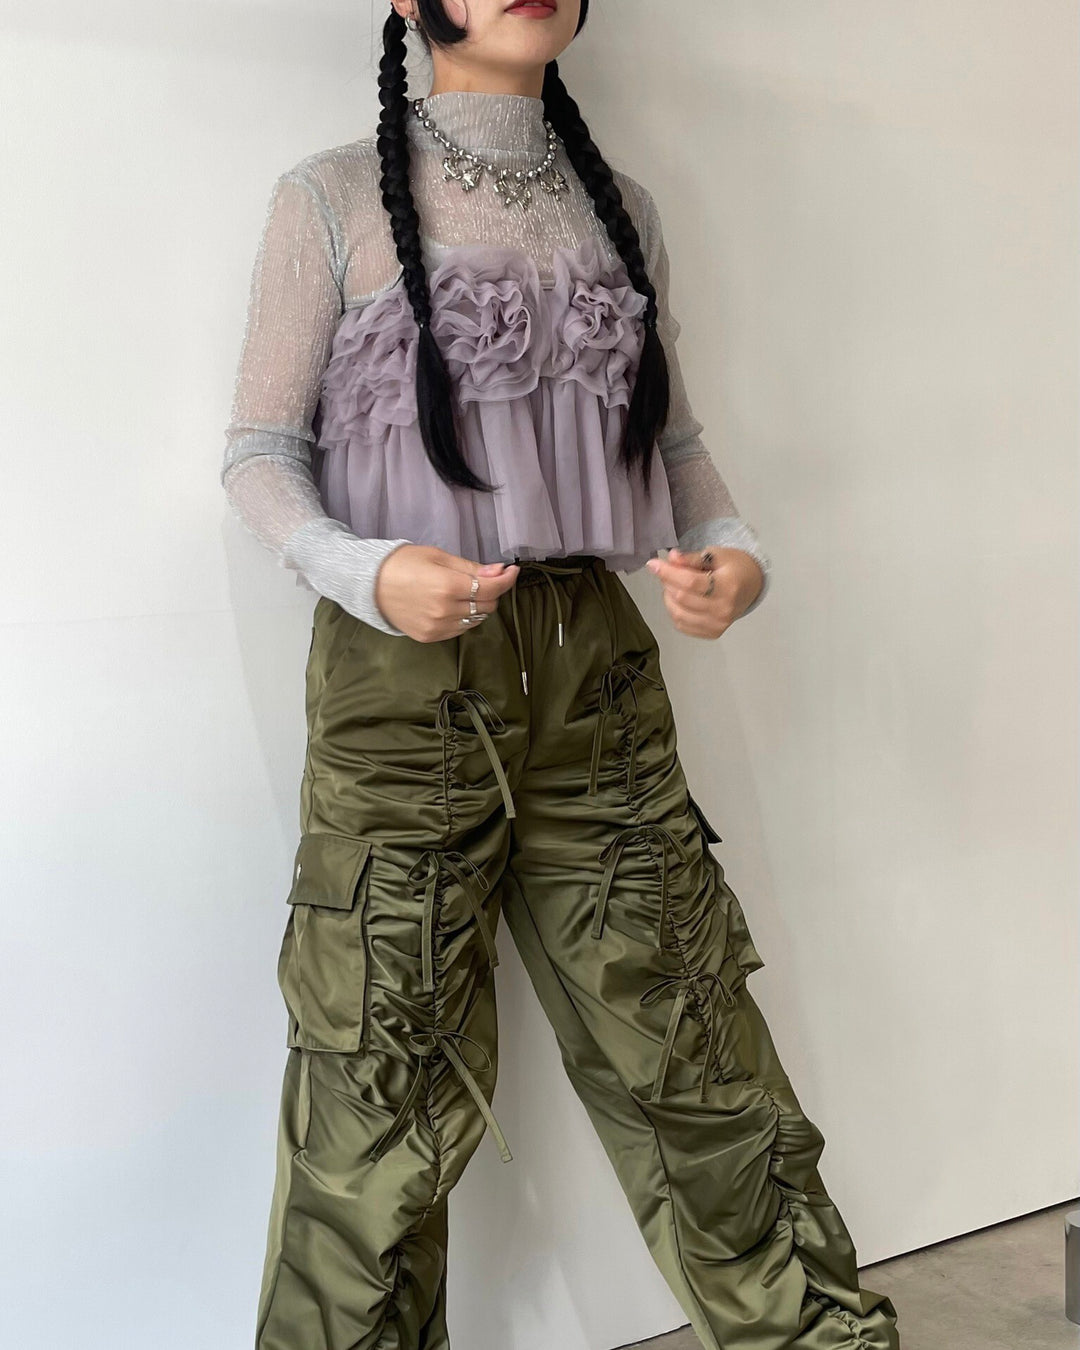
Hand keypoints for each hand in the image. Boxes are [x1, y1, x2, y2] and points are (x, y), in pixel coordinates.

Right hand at [375, 544, 519, 641]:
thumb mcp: (438, 557)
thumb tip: (499, 571)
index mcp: (448, 587)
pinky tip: (450, 605)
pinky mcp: (430, 637)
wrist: (369, 584)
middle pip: (487, 606)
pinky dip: (463, 617)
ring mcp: (437, 627)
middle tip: (482, 578)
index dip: (506, 579)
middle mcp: (445, 611)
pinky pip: (459, 629)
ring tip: (463, 592)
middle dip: (491, 591)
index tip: (511, 571)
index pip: (491, 589)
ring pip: (475, 620)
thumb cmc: (403, 564)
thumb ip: (471, 568)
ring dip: (477, 606)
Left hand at [644, 546, 763, 638]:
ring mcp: (718, 624)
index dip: (668, 573)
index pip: (690, 582)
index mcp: (728, 586)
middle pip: (682, 598)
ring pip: (678, 614)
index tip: (653, 564)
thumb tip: (671, 558)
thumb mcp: (717, 554)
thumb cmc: (734, 567)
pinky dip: (674, 611)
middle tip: (665, 571)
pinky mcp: (713, 633)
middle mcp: (724, 609)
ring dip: (668, 597)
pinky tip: (678, 599)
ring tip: (672, 584)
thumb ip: (692, 558)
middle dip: (667, 582)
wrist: (752, 586)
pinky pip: (682, 625)